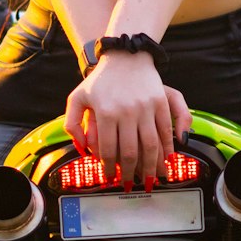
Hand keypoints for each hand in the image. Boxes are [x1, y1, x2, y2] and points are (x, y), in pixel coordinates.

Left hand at [63, 53, 191, 189]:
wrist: (125, 56)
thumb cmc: (100, 80)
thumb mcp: (77, 98)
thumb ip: (72, 124)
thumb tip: (82, 149)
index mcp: (105, 112)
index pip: (107, 149)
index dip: (109, 167)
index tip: (110, 177)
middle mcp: (126, 111)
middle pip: (129, 152)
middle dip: (129, 173)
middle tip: (128, 184)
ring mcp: (145, 107)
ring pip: (150, 145)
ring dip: (151, 167)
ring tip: (150, 179)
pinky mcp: (160, 102)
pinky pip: (165, 130)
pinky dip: (168, 147)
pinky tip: (167, 159)